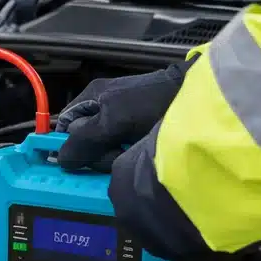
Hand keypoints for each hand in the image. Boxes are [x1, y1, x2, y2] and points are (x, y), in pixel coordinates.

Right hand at [55, 61, 191, 171]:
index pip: (65, 126)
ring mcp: (123, 120)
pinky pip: (124, 150)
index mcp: (93, 98)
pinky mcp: (140, 131)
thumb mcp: (113, 120)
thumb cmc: (151, 104)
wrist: (198, 97)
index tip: (75, 163)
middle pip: (85, 141)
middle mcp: (104, 108)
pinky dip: (130, 156)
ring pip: (105, 149)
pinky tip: (141, 156)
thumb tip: (62, 159)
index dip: (67, 144)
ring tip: (131, 155)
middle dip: (97, 154)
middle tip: (115, 155)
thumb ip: (85, 139)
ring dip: (115, 157)